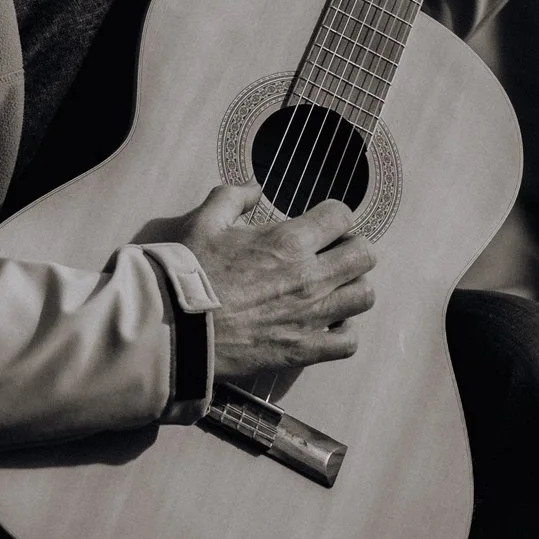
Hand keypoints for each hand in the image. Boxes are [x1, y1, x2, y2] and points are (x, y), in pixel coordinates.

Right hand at [178, 186, 376, 382]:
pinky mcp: (303, 350)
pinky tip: (326, 325)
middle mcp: (309, 277)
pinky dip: (343, 333)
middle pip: (364, 255)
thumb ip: (232, 197)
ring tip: (332, 290)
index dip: (333, 217)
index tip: (322, 225)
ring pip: (364, 296)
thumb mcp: (205, 222)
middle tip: (331, 255)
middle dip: (351, 249)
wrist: (174, 329)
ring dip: (351, 289)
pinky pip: (348, 342)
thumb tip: (253, 187)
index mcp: (289, 241)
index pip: (341, 217)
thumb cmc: (188, 274)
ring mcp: (310, 316)